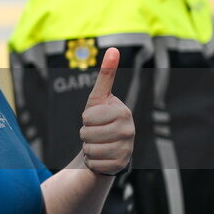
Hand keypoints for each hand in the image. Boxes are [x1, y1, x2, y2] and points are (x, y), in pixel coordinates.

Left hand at [80, 47, 133, 175]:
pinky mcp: (121, 165)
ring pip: (89, 150)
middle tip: (96, 133)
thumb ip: (106, 74)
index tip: (95, 118)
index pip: (87, 117)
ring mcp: (127, 149)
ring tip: (98, 144)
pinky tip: (101, 156)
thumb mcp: (100, 97)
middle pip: (87, 134)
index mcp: (123, 112)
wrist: (108, 146)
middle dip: (85, 134)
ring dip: (88, 148)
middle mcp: (129, 131)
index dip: (85, 119)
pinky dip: (92, 161)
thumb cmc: (101, 118)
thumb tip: (113, 49)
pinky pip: (94, 164)